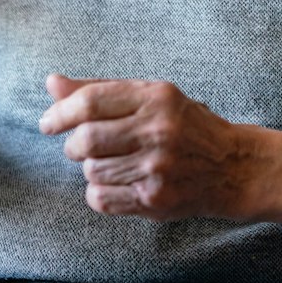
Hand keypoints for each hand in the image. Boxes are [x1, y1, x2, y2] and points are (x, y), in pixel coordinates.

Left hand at [38, 74, 281, 223]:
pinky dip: (99, 192)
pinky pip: (101, 198)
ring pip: (91, 170)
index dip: (60, 112)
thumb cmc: (185, 126)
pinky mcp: (156, 200)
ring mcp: (158, 167)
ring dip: (91, 168)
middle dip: (73, 145)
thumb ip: (100, 89)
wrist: (233, 167)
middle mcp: (158, 130)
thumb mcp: (150, 96)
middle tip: (81, 146)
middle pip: (86, 139)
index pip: (91, 101)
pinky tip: (119, 182)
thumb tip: (51, 83)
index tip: (48, 122)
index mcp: (157, 96)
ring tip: (113, 162)